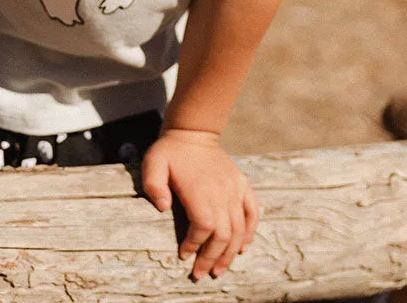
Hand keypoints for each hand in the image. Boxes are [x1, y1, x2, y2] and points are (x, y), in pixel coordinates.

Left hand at [141, 129, 257, 280]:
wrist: (193, 132)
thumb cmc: (170, 151)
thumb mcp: (153, 163)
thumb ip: (154, 186)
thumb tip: (162, 207)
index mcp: (200, 189)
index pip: (203, 226)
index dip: (195, 245)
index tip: (184, 255)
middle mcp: (221, 191)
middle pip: (223, 234)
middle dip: (212, 258)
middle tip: (201, 274)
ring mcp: (234, 188)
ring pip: (238, 229)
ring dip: (230, 253)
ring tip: (220, 270)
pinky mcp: (242, 185)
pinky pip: (252, 212)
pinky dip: (250, 232)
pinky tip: (243, 247)